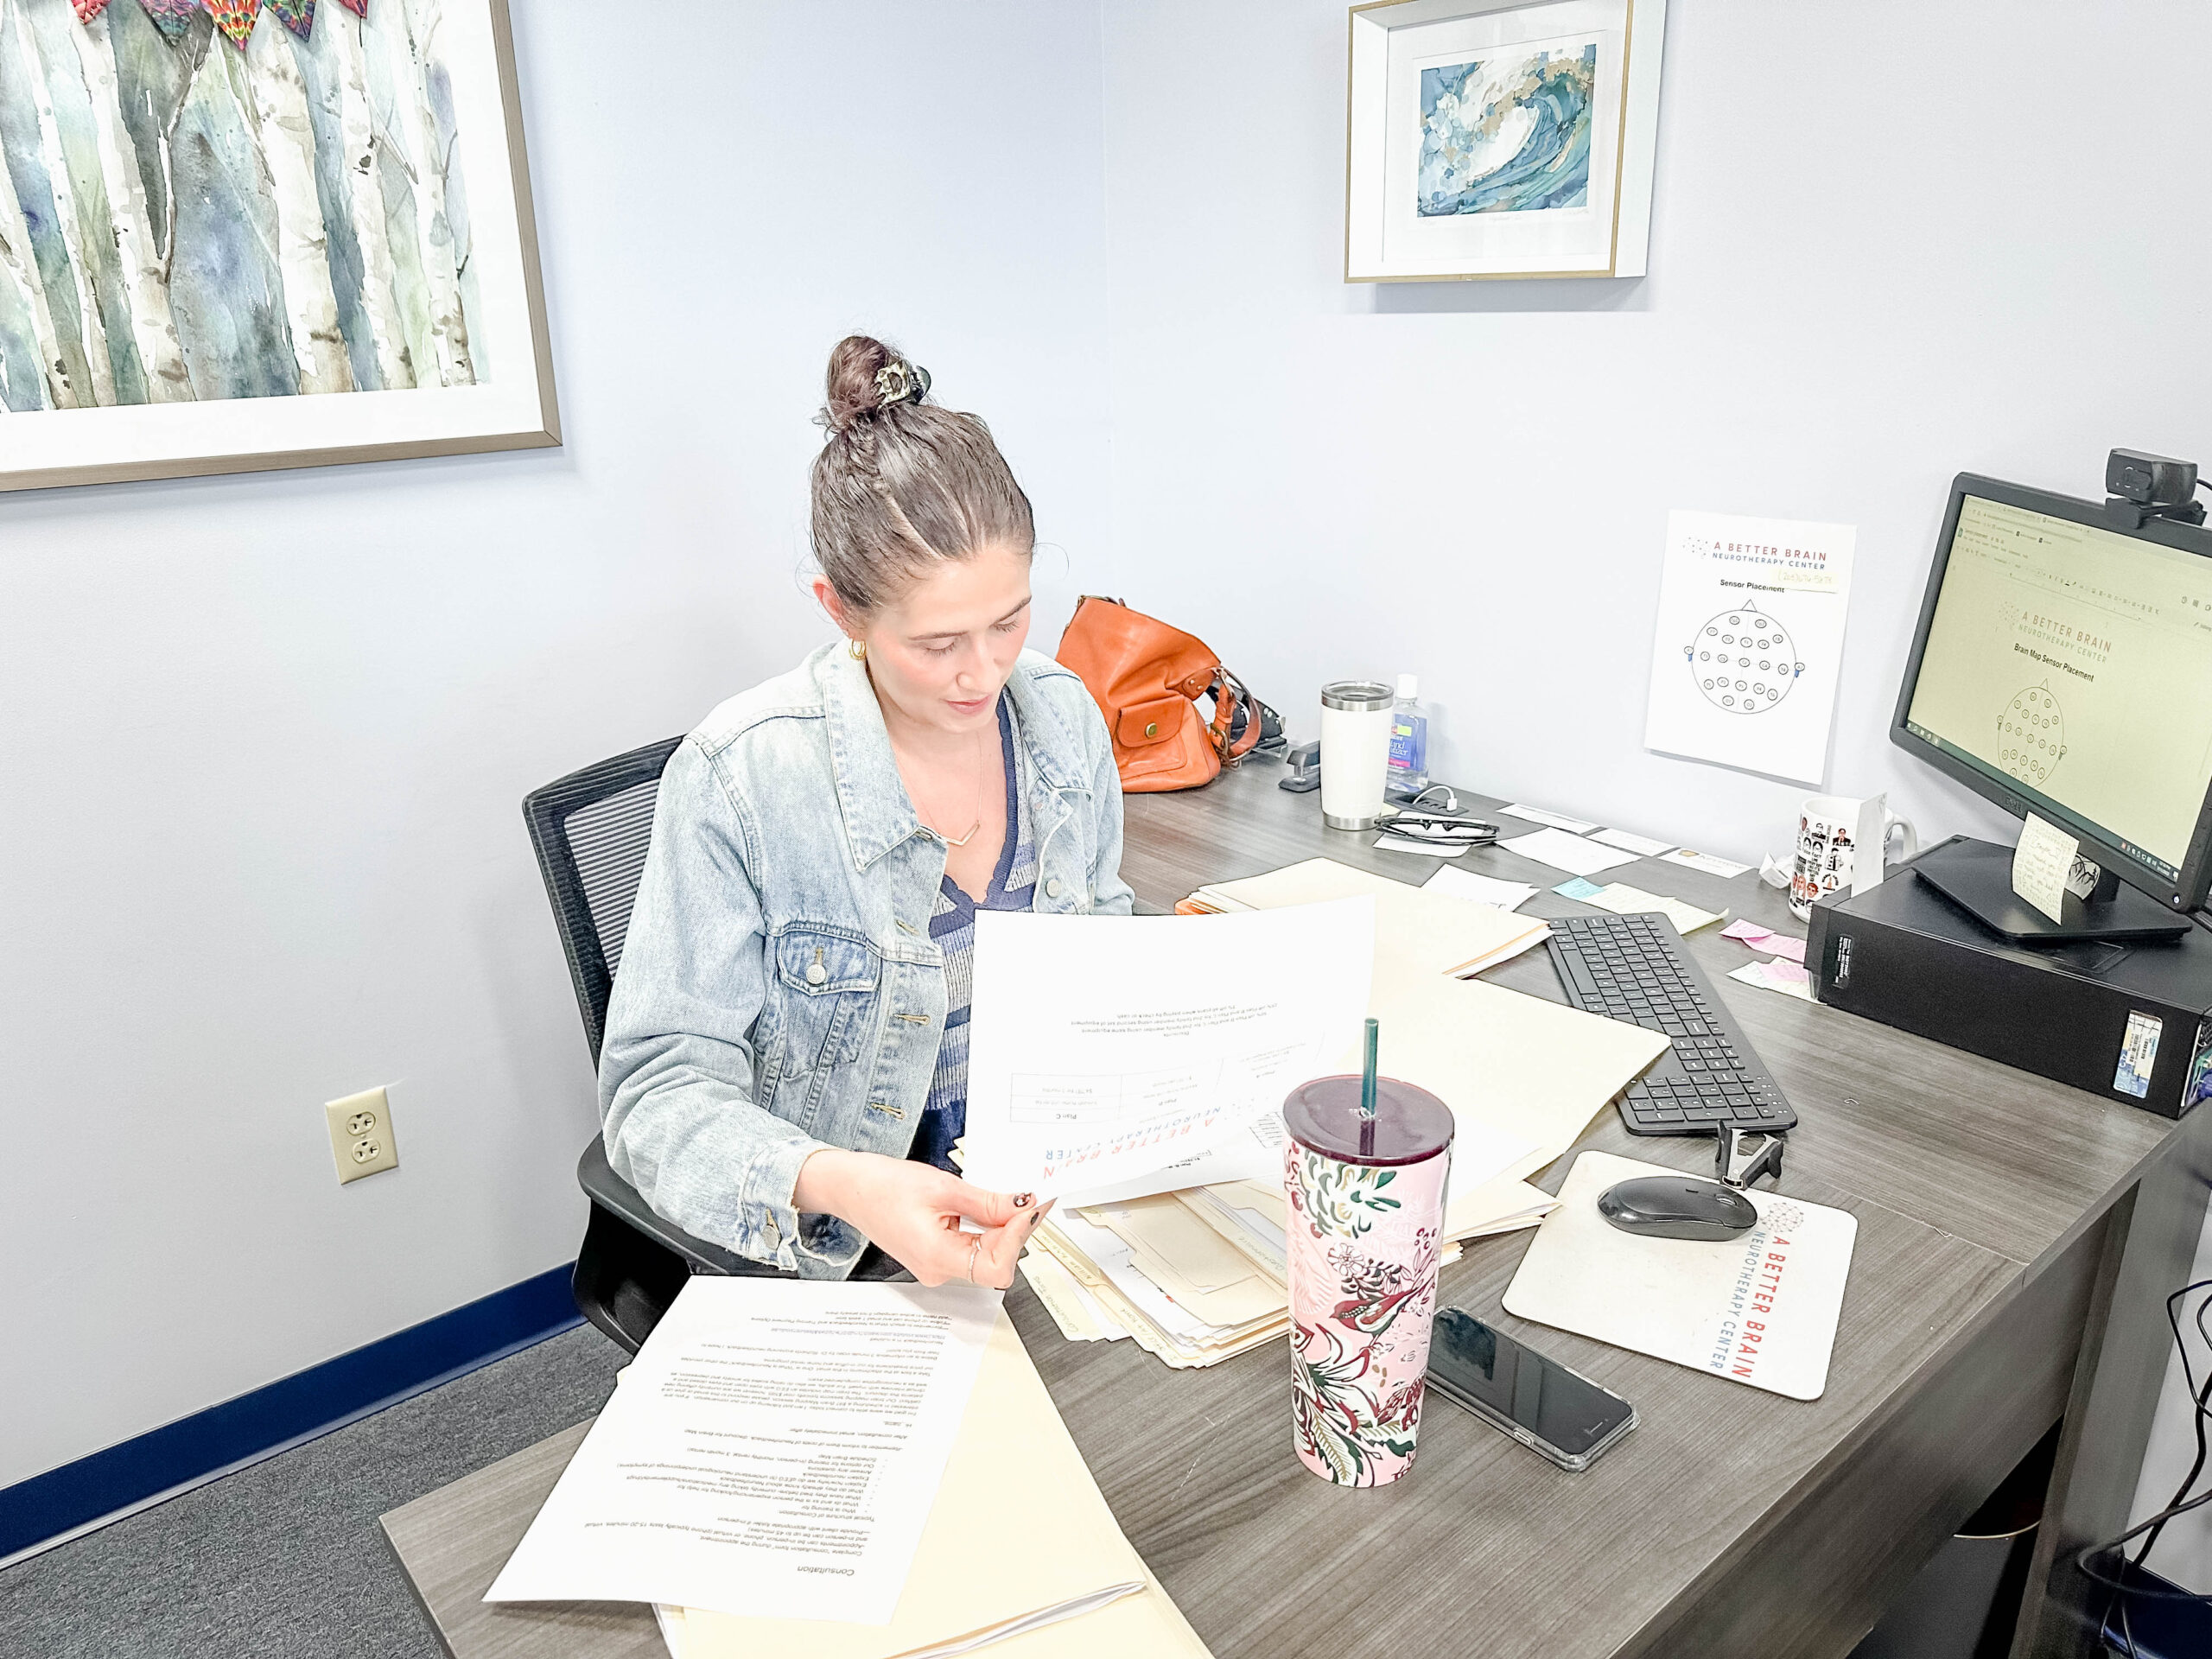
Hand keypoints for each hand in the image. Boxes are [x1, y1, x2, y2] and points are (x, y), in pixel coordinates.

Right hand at [794, 1149, 1049, 1287]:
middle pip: (995, 1261)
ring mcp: (936, 1265)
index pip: (997, 1266)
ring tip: (1016, 1198)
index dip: (1019, 1237)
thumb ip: (986, 1202)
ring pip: (987, 1254)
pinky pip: (972, 1246)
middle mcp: (938, 1270)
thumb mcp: (942, 1187)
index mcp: (937, 1258)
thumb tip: (1022, 1205)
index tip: (1033, 1207)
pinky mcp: (936, 1254)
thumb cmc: (881, 1186)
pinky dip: (987, 1227)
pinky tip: (994, 1206)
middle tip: (1034, 1197)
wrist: (849, 1187)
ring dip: (1004, 1227)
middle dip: (1017, 1229)